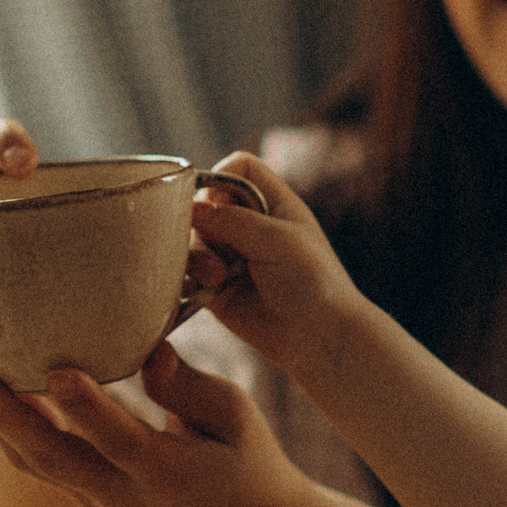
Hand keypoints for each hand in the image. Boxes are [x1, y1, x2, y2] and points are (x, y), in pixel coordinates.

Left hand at [0, 335, 307, 506]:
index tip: (56, 369)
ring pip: (32, 463)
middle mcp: (124, 493)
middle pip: (51, 459)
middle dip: (3, 414)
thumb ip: (191, 388)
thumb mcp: (237, 416)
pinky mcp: (83, 492)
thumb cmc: (242, 454)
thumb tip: (149, 353)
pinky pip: (35, 461)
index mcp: (170, 473)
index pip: (119, 441)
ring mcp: (97, 498)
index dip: (86, 409)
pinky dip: (5, 426)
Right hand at [181, 151, 365, 379]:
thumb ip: (232, 219)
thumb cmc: (313, 283)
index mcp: (274, 203)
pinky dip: (186, 278)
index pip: (239, 167)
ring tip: (217, 278)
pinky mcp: (216, 289)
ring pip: (192, 239)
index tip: (215, 200)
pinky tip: (204, 289)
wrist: (320, 339)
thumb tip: (189, 208)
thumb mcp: (276, 240)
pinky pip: (187, 274)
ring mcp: (232, 257)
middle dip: (203, 223)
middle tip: (218, 250)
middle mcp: (251, 226)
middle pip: (206, 203)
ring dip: (198, 255)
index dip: (221, 175)